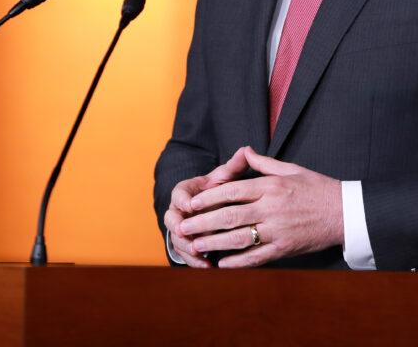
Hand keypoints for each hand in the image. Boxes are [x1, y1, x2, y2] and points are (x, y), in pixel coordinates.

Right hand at [163, 147, 249, 267]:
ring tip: (198, 254)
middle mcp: (179, 211)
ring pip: (177, 239)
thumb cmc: (220, 190)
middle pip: (171, 219)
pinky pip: (186, 254)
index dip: (182, 200)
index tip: (190, 206)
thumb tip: (245, 150)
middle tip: (186, 233)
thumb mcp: (226, 178)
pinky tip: (207, 266)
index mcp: (186, 192)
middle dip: (179, 226)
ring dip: (186, 247)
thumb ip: (234, 167)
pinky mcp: (186, 244)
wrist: (213, 206)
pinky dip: (195, 261)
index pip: (178, 194)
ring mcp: (181, 229)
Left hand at [178, 146, 342, 267]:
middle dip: (203, 222)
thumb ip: (265, 163)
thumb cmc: (318, 188)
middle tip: (183, 226)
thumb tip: (245, 152)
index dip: (208, 197)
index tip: (191, 203)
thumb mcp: (292, 169)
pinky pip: (256, 257)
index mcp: (271, 186)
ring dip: (214, 243)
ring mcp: (278, 230)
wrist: (345, 212)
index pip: (232, 191)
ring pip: (239, 238)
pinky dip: (237, 262)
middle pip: (229, 215)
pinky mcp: (284, 248)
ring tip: (196, 245)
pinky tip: (221, 264)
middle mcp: (271, 208)